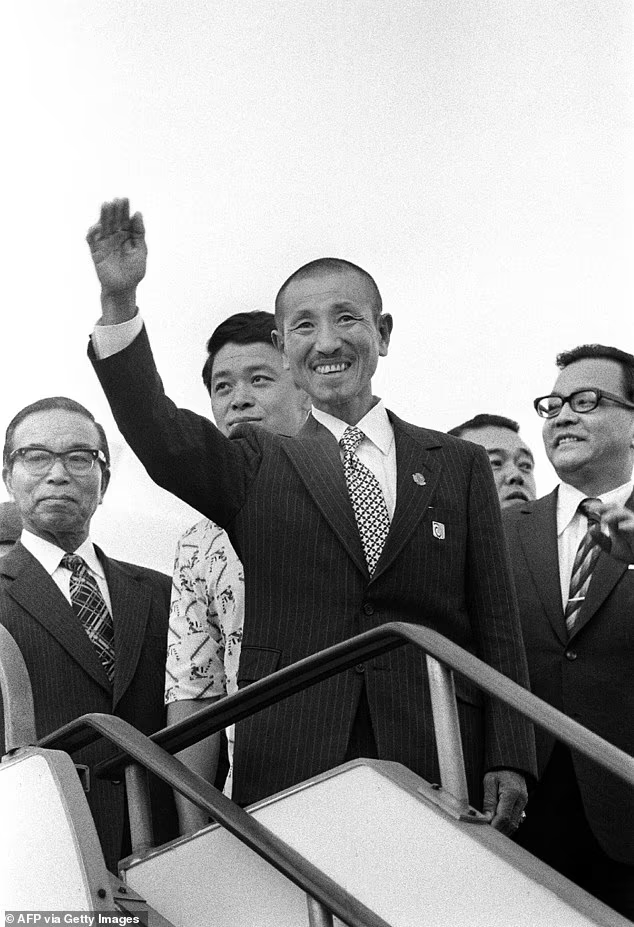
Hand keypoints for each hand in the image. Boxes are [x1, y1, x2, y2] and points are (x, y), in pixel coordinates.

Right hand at [86, 198, 146, 321]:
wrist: (123, 288)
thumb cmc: (134, 271)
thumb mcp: (141, 251)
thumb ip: (139, 233)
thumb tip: (138, 213)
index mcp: (127, 236)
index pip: (125, 219)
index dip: (124, 209)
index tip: (125, 199)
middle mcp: (115, 237)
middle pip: (114, 220)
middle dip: (115, 210)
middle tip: (116, 200)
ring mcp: (104, 243)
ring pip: (102, 226)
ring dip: (103, 216)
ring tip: (106, 205)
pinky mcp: (95, 251)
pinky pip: (92, 239)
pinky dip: (93, 232)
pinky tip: (98, 226)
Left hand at [482, 769, 526, 835]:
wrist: (510, 764)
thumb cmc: (498, 771)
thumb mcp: (489, 781)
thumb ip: (488, 800)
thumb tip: (487, 818)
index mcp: (512, 793)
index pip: (504, 817)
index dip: (494, 826)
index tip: (485, 830)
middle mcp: (520, 800)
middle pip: (510, 824)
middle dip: (498, 830)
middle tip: (486, 832)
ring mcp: (523, 804)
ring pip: (514, 825)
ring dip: (503, 830)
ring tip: (490, 830)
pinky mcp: (522, 806)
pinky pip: (515, 820)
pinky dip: (507, 825)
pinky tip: (498, 826)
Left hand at [590, 502, 633, 563]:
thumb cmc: (628, 552)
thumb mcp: (610, 546)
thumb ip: (600, 539)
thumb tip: (591, 529)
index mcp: (616, 522)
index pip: (606, 510)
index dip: (596, 507)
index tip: (586, 506)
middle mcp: (625, 520)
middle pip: (615, 508)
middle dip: (603, 507)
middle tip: (592, 508)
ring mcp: (633, 524)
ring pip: (625, 514)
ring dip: (614, 515)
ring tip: (604, 519)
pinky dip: (628, 526)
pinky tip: (621, 528)